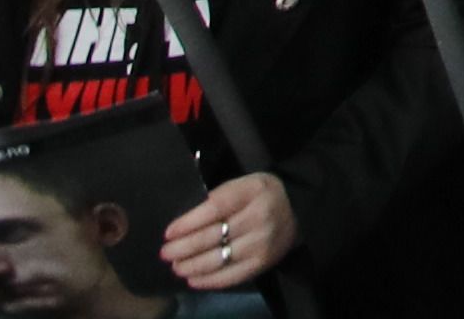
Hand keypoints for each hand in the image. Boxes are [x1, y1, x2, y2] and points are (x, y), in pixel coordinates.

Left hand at [162, 172, 303, 284]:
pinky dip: (209, 280)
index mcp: (253, 191)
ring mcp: (262, 242)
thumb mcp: (244, 184)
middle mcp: (260, 217)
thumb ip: (219, 198)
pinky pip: (231, 276)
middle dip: (183, 248)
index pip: (214, 209)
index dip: (188, 223)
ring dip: (192, 266)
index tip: (168, 233)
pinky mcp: (263, 263)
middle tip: (165, 253)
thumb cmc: (262, 195)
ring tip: (177, 267)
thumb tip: (184, 224)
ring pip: (219, 258)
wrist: (299, 209)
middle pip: (213, 236)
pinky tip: (193, 279)